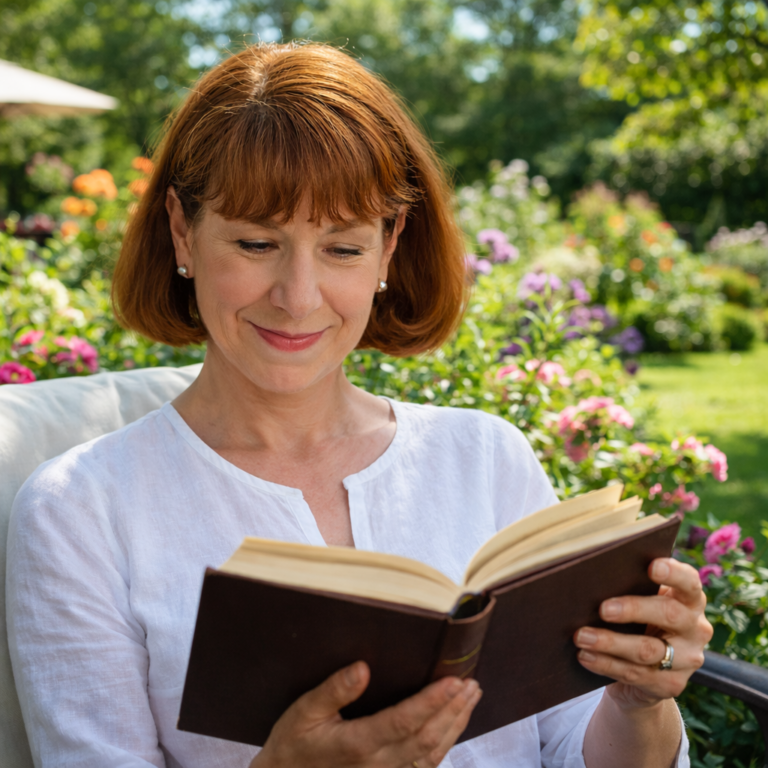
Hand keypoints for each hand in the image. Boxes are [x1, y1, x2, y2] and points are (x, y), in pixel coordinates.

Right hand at [250, 661, 481, 767]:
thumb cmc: (293, 745)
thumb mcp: (303, 713)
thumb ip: (333, 691)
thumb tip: (363, 668)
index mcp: (357, 744)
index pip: (404, 721)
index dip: (432, 701)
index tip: (454, 681)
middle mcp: (377, 764)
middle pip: (426, 738)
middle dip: (452, 710)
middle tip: (472, 683)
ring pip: (431, 754)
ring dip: (455, 725)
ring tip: (471, 698)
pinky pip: (424, 765)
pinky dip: (444, 744)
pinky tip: (454, 726)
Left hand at [574, 557, 712, 709]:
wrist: (648, 673)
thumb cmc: (640, 621)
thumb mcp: (644, 601)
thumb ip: (634, 587)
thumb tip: (594, 575)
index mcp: (690, 600)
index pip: (689, 582)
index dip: (673, 573)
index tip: (651, 566)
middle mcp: (695, 629)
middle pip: (668, 614)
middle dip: (633, 609)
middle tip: (603, 609)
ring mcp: (687, 659)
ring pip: (647, 650)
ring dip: (610, 642)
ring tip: (581, 636)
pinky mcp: (671, 685)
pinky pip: (634, 673)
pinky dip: (605, 664)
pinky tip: (585, 656)